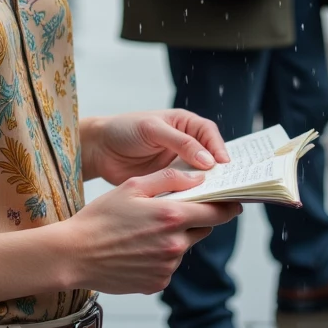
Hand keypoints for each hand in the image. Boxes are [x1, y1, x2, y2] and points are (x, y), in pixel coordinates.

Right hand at [68, 167, 240, 294]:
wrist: (74, 255)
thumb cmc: (100, 218)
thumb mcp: (131, 187)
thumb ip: (168, 179)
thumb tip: (198, 177)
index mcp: (172, 217)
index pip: (217, 213)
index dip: (227, 206)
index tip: (232, 202)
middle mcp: (175, 245)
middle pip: (203, 230)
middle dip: (195, 220)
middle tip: (173, 213)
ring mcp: (167, 267)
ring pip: (183, 248)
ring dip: (174, 239)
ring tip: (143, 233)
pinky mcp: (157, 283)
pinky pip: (168, 266)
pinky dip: (159, 258)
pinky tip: (136, 251)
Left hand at [81, 110, 228, 184]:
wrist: (99, 150)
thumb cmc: (124, 130)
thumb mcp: (152, 129)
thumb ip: (180, 143)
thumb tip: (208, 161)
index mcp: (184, 124)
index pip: (209, 134)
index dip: (218, 148)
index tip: (224, 165)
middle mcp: (186, 144)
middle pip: (210, 156)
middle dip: (219, 169)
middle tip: (227, 185)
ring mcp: (178, 163)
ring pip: (200, 175)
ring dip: (207, 184)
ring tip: (216, 197)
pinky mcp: (169, 181)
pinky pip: (186, 188)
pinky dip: (192, 194)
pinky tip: (196, 203)